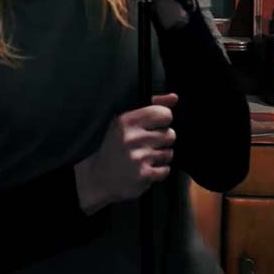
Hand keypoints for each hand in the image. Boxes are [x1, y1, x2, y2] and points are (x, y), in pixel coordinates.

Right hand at [75, 93, 178, 213]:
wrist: (99, 176)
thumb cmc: (116, 146)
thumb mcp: (127, 121)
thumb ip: (153, 106)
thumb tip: (174, 97)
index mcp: (127, 120)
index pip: (165, 114)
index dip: (164, 121)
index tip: (154, 126)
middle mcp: (132, 138)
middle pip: (171, 135)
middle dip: (162, 141)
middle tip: (146, 145)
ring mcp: (138, 157)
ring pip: (169, 153)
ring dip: (160, 157)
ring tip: (144, 158)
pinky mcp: (143, 175)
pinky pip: (166, 170)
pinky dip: (158, 172)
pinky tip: (145, 169)